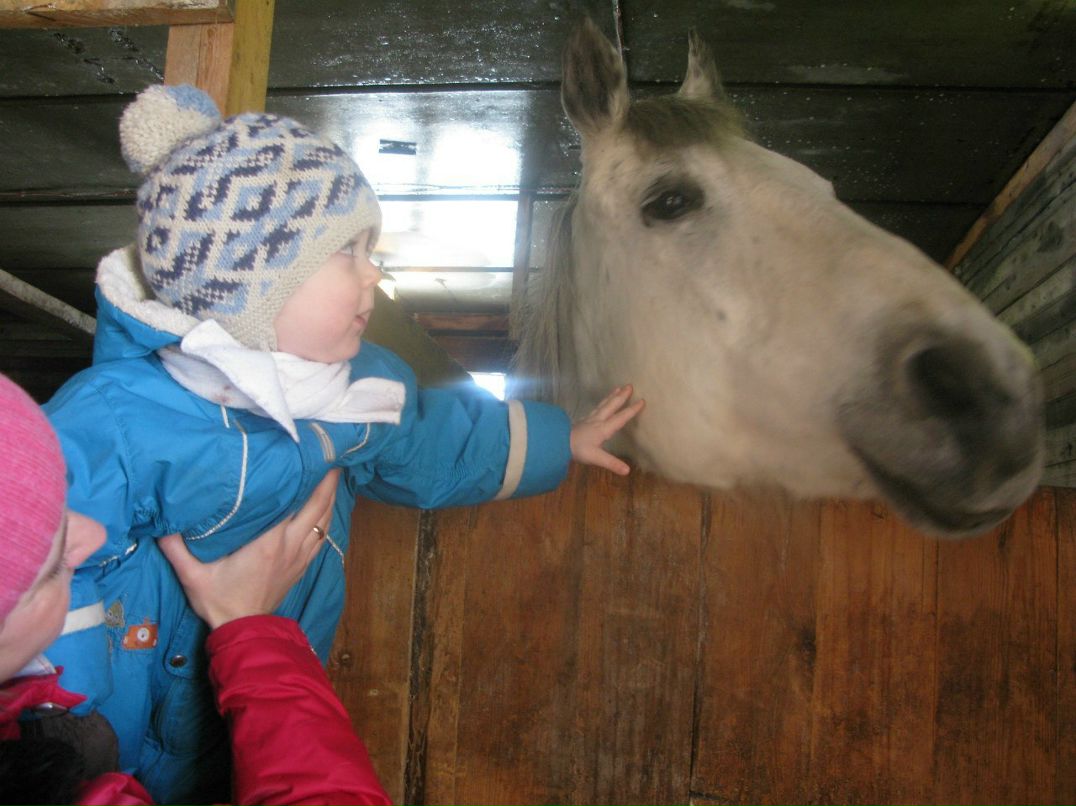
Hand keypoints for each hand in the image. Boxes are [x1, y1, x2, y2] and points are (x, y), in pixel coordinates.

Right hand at [158, 470, 339, 629]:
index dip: (302, 477)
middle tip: (330, 454)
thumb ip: (174, 547)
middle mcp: (291, 544)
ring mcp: (300, 555)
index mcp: (269, 541)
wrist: (243, 630)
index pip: (293, 501)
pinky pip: (322, 535)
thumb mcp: (191, 575)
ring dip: (331, 496)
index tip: (305, 455)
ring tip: (333, 472)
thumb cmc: (218, 600)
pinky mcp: (303, 565)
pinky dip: (327, 517)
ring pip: (325, 520)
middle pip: (318, 505)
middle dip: (327, 479)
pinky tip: (327, 506)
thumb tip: (160, 521)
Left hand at [569, 384, 644, 474]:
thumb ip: (612, 463)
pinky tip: (601, 404)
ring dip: (611, 396)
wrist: (556, 442)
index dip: (631, 410)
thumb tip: (627, 471)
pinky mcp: (582, 421)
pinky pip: (595, 408)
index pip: (620, 418)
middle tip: (630, 385)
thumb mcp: (596, 458)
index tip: (642, 401)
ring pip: (602, 405)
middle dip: (621, 396)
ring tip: (617, 388)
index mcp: (603, 429)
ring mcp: (589, 419)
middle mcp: (597, 421)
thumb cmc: (577, 450)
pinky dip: (602, 403)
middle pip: (611, 406)